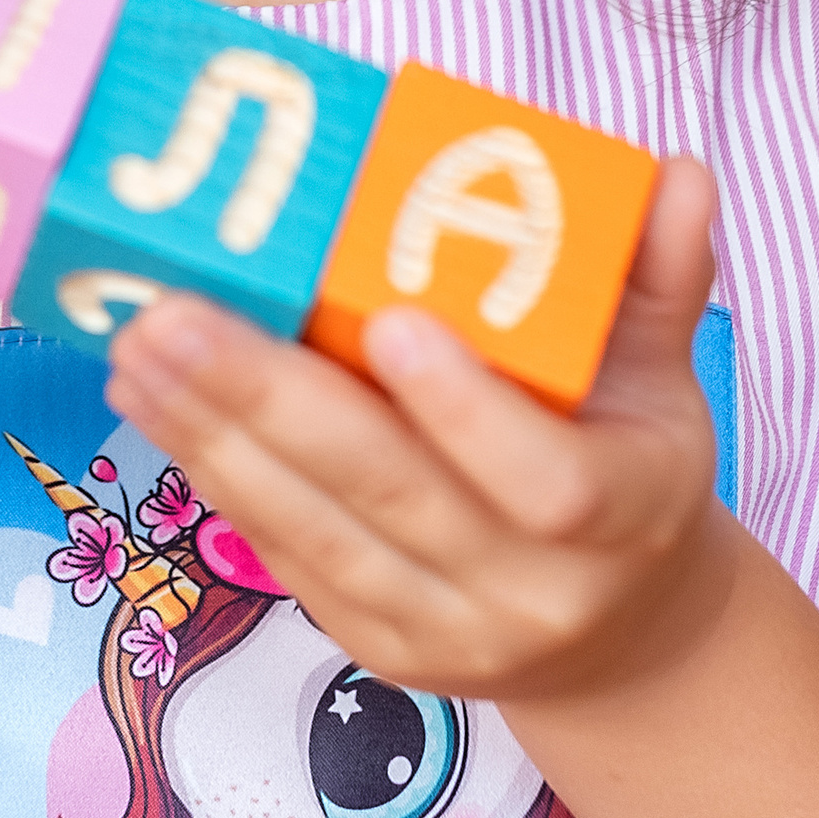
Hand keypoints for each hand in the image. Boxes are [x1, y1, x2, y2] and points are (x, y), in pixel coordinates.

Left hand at [103, 156, 733, 708]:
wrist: (620, 634)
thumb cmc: (631, 465)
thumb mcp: (665, 373)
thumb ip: (663, 273)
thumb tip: (678, 171)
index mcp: (619, 514)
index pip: (544, 479)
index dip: (466, 407)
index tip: (390, 320)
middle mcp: (528, 590)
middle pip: (390, 497)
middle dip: (269, 399)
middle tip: (176, 310)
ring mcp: (443, 630)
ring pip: (315, 533)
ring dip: (213, 434)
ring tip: (140, 344)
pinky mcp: (375, 646)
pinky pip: (286, 558)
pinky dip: (215, 476)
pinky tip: (159, 405)